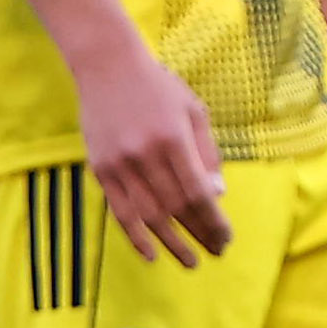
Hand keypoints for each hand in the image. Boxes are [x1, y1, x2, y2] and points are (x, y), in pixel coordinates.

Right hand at [79, 44, 232, 264]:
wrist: (107, 66)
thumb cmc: (158, 86)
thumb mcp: (194, 111)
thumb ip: (207, 153)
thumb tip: (216, 196)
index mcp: (173, 139)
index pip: (197, 193)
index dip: (213, 221)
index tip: (226, 238)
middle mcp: (145, 154)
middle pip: (176, 208)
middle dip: (198, 234)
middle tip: (214, 253)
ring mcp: (119, 163)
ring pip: (148, 214)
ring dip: (171, 243)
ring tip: (189, 261)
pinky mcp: (100, 167)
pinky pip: (119, 210)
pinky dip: (135, 236)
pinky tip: (150, 254)